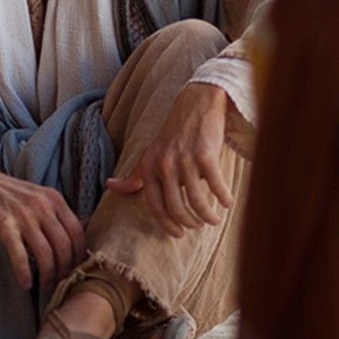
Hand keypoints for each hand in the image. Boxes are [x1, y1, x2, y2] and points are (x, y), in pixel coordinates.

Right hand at [0, 158, 86, 290]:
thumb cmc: (9, 193)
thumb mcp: (40, 197)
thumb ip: (57, 214)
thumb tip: (81, 235)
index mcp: (55, 200)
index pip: (78, 232)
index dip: (80, 255)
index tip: (75, 270)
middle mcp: (43, 206)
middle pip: (64, 245)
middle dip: (65, 270)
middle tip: (61, 283)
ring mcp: (24, 215)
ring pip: (45, 253)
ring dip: (48, 275)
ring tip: (45, 287)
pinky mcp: (5, 225)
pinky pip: (20, 254)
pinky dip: (24, 272)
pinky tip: (25, 284)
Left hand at [106, 83, 233, 237]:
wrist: (196, 104)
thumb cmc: (173, 133)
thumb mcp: (149, 153)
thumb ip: (134, 175)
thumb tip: (111, 186)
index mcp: (149, 167)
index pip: (155, 206)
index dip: (167, 224)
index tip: (178, 234)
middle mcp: (164, 165)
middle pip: (176, 208)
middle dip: (189, 223)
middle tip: (198, 225)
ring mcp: (184, 160)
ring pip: (197, 202)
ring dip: (208, 216)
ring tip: (214, 219)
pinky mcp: (205, 155)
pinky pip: (216, 186)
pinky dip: (224, 198)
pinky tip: (228, 202)